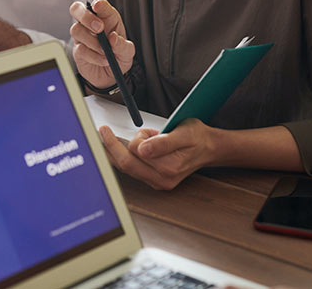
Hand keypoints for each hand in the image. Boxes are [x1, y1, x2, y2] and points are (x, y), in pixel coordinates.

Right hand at [69, 0, 134, 88]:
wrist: (111, 75)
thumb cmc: (119, 56)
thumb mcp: (128, 52)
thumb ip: (123, 45)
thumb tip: (113, 38)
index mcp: (106, 17)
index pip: (99, 4)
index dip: (97, 3)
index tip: (98, 6)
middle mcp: (91, 24)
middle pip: (77, 9)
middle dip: (86, 17)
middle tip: (99, 28)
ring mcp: (82, 36)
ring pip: (76, 29)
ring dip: (92, 41)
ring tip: (105, 51)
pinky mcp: (78, 50)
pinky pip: (80, 49)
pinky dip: (94, 56)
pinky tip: (103, 60)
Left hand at [97, 119, 217, 190]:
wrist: (208, 148)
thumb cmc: (196, 137)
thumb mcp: (184, 132)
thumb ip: (163, 142)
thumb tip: (143, 149)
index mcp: (169, 167)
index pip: (135, 153)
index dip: (122, 139)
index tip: (106, 129)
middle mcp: (162, 179)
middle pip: (126, 164)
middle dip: (112, 147)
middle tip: (102, 132)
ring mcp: (158, 182)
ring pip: (127, 168)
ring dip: (120, 151)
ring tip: (127, 137)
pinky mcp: (155, 181)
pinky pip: (132, 170)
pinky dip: (125, 157)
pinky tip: (126, 147)